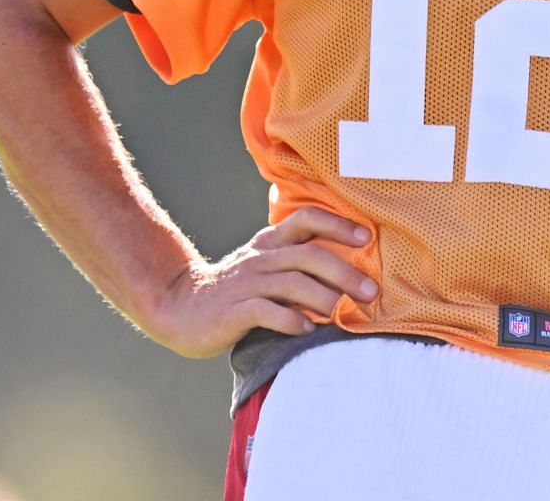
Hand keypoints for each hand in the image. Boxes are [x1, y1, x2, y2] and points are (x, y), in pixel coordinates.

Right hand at [145, 207, 377, 358]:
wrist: (180, 307)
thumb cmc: (234, 291)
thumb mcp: (264, 267)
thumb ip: (296, 265)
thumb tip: (348, 276)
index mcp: (270, 243)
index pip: (305, 219)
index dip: (337, 225)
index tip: (365, 237)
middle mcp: (261, 258)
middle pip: (308, 255)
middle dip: (343, 271)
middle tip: (370, 291)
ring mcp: (247, 283)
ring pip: (292, 282)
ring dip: (324, 297)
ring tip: (344, 312)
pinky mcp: (234, 311)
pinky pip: (266, 311)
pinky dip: (291, 320)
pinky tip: (308, 329)